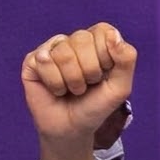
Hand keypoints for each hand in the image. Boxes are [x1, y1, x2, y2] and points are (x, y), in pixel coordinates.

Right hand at [22, 23, 136, 147]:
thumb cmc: (95, 106)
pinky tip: (56, 89)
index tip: (104, 75)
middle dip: (89, 71)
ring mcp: (51, 48)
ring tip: (72, 89)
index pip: (104, 31)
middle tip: (87, 84)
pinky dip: (56, 83)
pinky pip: (45, 62)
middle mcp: (73, 40)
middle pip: (82, 39)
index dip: (106, 56)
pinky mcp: (33, 59)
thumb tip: (114, 34)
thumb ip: (126, 60)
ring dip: (73, 81)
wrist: (72, 128)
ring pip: (64, 53)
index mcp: (96, 42)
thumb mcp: (120, 87)